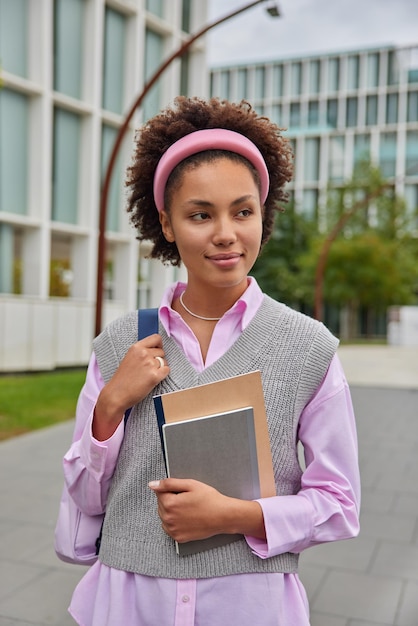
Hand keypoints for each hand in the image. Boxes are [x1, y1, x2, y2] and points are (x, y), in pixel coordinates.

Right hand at [93, 334, 168, 439]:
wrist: (116, 394)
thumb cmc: (122, 379)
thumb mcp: (129, 358)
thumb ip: (141, 352)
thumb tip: (156, 349)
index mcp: (136, 348)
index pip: (156, 338)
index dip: (159, 345)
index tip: (157, 350)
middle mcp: (144, 353)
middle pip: (161, 352)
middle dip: (158, 359)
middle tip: (147, 369)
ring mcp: (150, 364)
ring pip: (164, 362)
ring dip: (160, 368)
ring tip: (147, 375)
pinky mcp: (155, 376)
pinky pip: (167, 370)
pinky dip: (162, 375)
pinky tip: (153, 379)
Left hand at [149, 478, 265, 542]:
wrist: (223, 516)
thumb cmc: (209, 499)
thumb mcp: (190, 484)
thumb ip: (169, 483)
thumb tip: (152, 485)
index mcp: (170, 504)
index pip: (159, 492)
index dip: (172, 490)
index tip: (184, 492)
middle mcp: (168, 519)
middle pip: (161, 504)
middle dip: (170, 499)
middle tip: (188, 499)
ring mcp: (173, 530)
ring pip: (164, 516)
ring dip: (171, 511)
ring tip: (188, 508)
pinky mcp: (178, 538)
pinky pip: (169, 527)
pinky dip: (174, 522)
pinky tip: (187, 517)